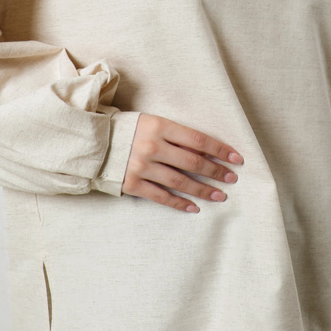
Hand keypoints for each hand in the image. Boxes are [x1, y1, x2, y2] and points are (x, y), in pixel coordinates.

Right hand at [121, 113, 242, 212]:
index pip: (198, 139)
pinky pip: (161, 196)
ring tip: (219, 195)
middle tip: (231, 179)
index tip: (236, 159)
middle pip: (192, 162)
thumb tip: (205, 152)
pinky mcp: (133, 184)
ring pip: (180, 182)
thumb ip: (175, 135)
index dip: (220, 150)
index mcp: (159, 126)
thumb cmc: (129, 131)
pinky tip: (194, 207)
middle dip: (216, 171)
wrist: (94, 143)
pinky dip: (179, 203)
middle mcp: (152, 146)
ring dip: (203, 190)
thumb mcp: (151, 123)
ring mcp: (141, 166)